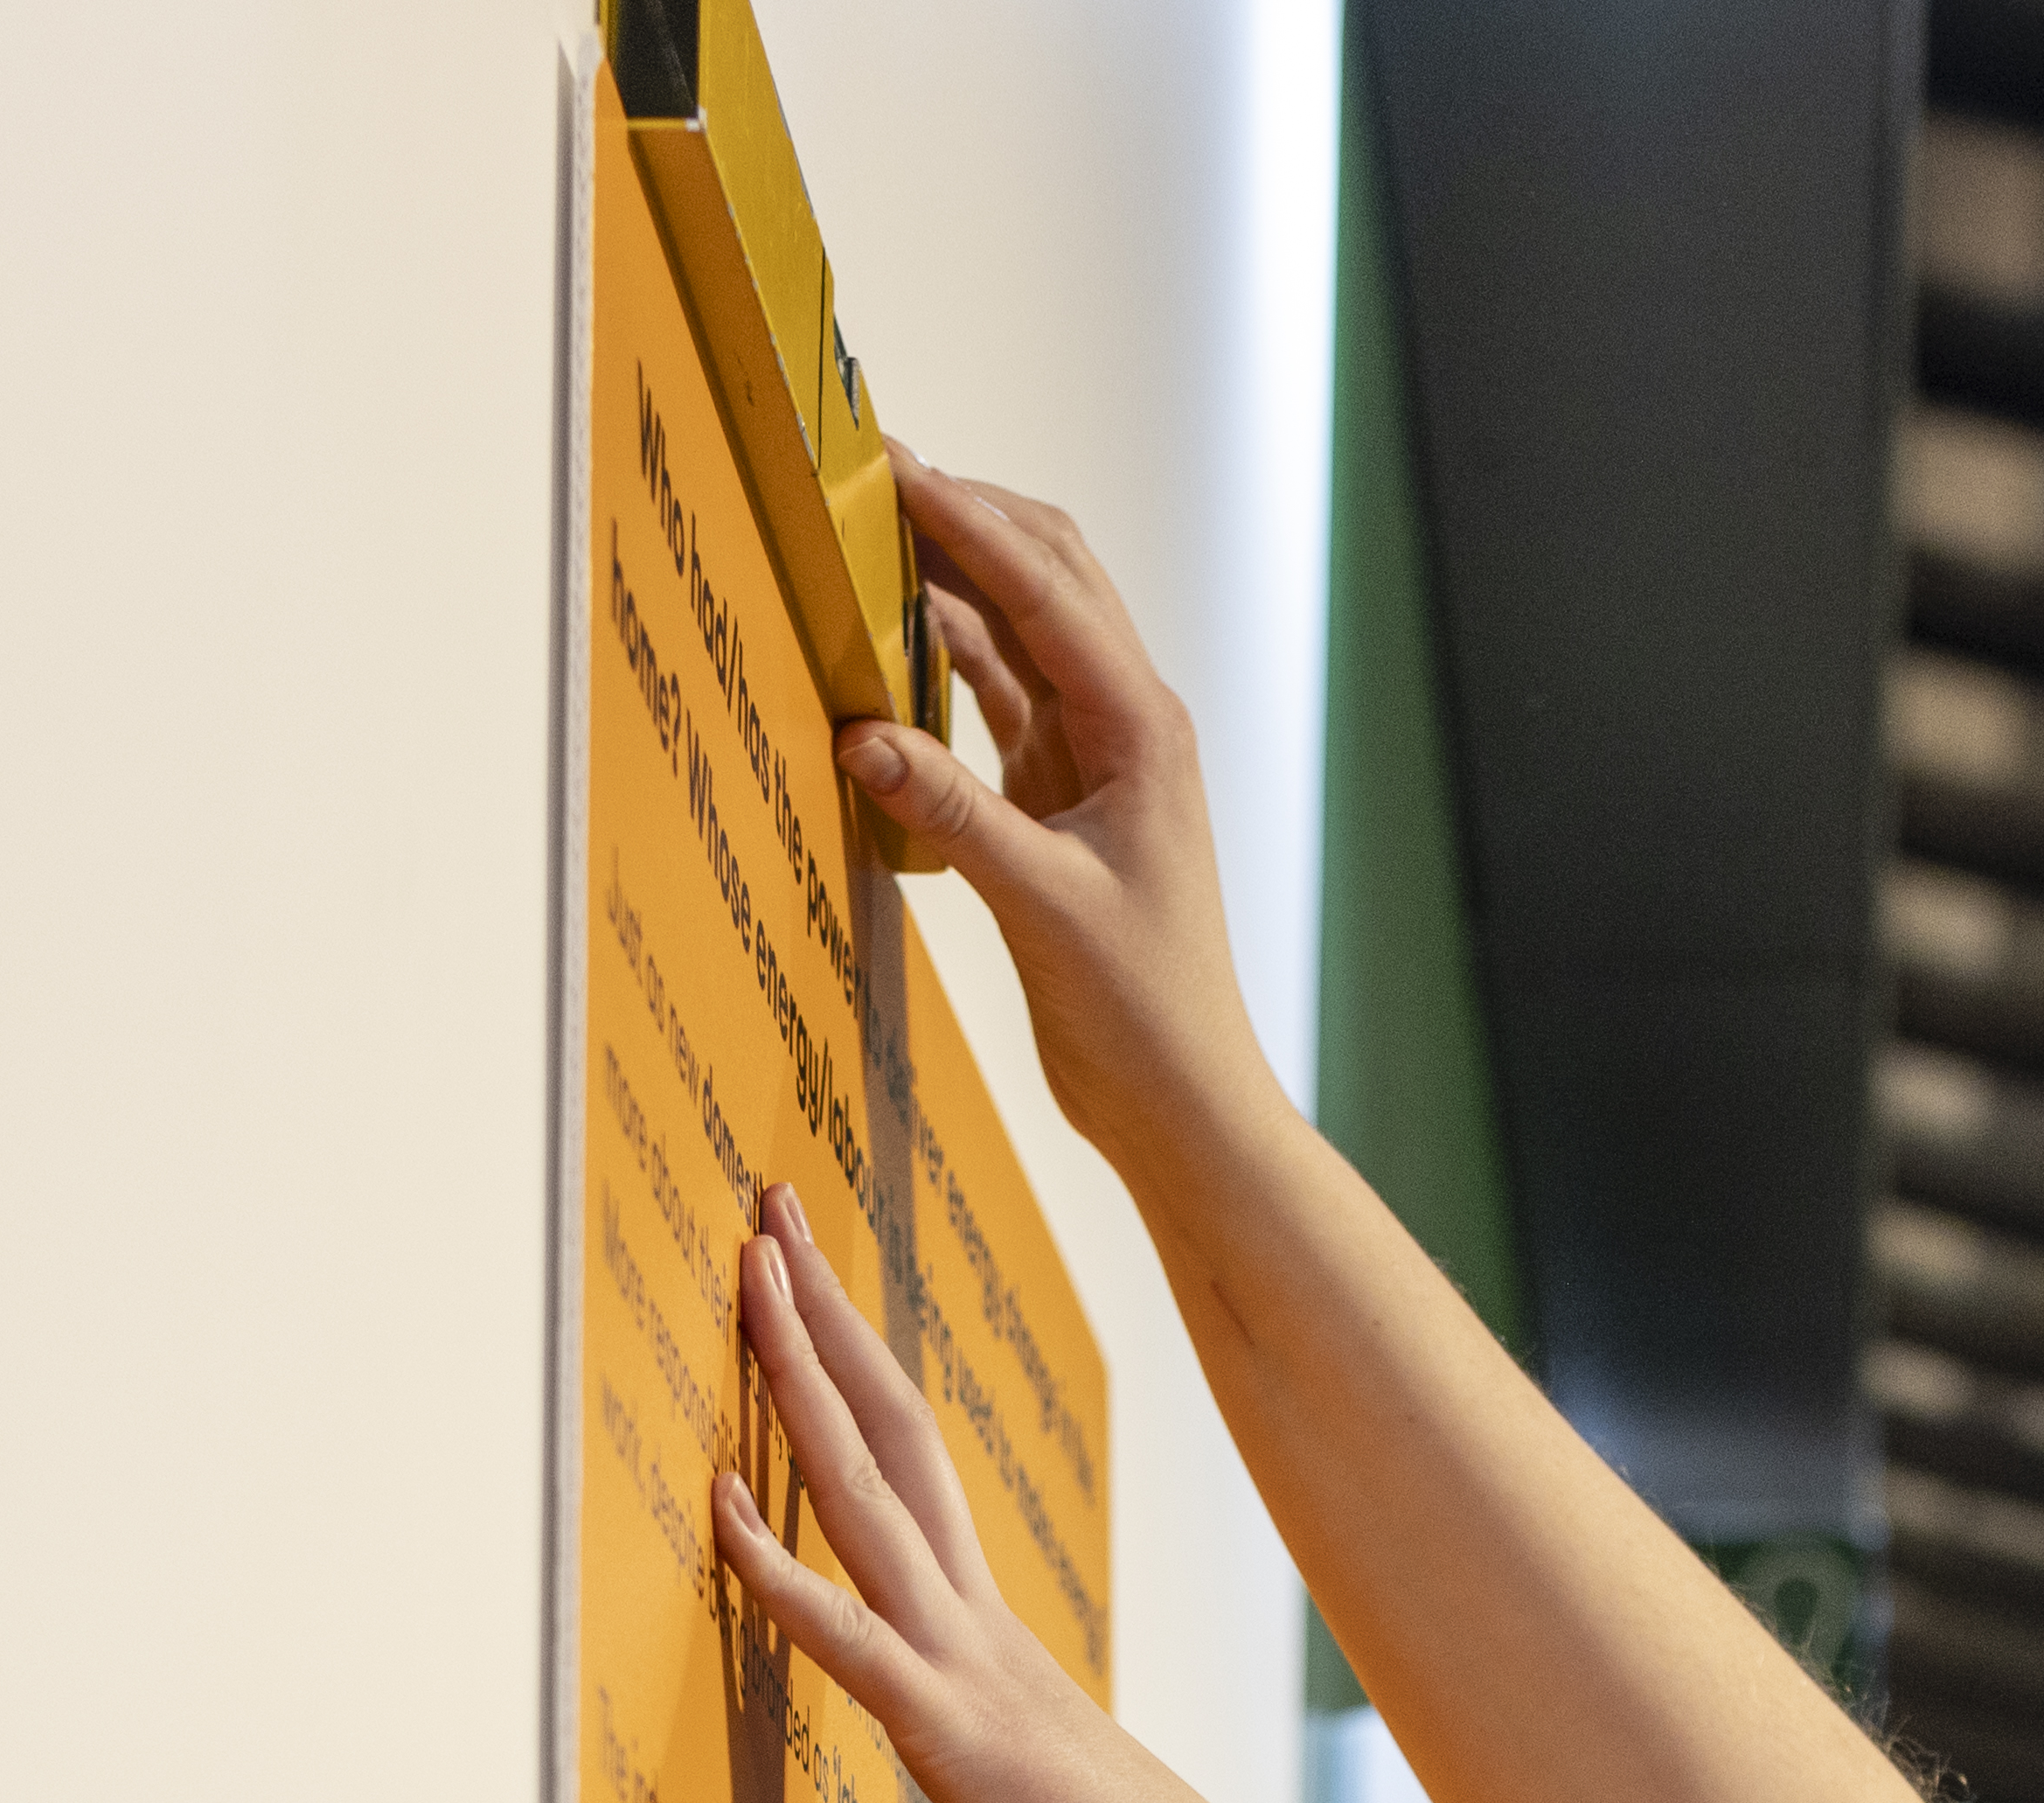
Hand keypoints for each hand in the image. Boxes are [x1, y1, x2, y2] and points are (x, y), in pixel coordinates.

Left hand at [717, 1193, 1259, 1802]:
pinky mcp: (958, 1733)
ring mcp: (968, 1667)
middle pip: (886, 1439)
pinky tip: (719, 1501)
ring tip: (753, 1271)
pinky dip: (779, 1570)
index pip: (904, 1483)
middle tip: (768, 1217)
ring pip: (867, 1493)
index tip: (805, 1298)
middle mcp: (975, 1627)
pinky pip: (851, 1636)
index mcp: (981, 1648)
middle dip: (822, 1323)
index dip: (848, 1384)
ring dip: (801, 1378)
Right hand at [852, 456, 1284, 1185]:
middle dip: (963, 517)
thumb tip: (861, 734)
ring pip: (1017, 632)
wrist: (1182, 1096)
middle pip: (1044, 579)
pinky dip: (943, 663)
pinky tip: (885, 642)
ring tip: (866, 531)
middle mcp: (1127, 723)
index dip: (965, 521)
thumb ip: (952, 817)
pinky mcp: (1061, 797)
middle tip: (871, 469)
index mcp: (1142, 729)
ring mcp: (1094, 755)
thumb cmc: (1141, 1012)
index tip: (891, 464)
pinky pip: (997, 699)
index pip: (1045, 592)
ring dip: (949, 580)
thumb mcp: (1041, 909)